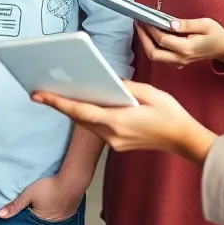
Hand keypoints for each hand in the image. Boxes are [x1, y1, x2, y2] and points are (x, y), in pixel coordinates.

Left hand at [0, 173, 86, 222]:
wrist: (73, 178)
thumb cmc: (49, 186)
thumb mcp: (28, 194)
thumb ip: (15, 204)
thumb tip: (0, 215)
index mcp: (42, 220)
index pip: (30, 221)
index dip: (25, 216)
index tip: (21, 212)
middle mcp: (55, 221)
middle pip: (41, 218)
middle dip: (36, 213)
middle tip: (33, 206)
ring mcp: (66, 215)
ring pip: (53, 213)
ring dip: (48, 208)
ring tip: (44, 202)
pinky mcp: (73, 207)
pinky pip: (62, 209)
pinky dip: (57, 205)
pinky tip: (56, 198)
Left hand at [33, 82, 215, 164]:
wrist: (185, 141)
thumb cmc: (171, 115)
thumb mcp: (149, 93)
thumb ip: (124, 87)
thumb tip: (106, 80)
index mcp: (118, 121)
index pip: (81, 111)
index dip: (58, 102)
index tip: (39, 94)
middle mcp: (112, 135)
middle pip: (78, 118)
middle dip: (58, 104)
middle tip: (38, 91)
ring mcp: (114, 142)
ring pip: (85, 124)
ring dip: (70, 110)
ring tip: (54, 95)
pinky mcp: (118, 144)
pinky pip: (95, 128)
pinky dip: (85, 116)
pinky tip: (80, 105)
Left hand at [136, 19, 223, 68]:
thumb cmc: (216, 35)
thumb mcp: (205, 24)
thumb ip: (187, 24)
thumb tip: (170, 24)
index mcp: (187, 49)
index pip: (162, 40)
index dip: (151, 29)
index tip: (145, 18)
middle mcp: (180, 58)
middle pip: (153, 53)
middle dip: (143, 38)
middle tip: (138, 23)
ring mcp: (178, 62)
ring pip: (155, 56)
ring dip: (146, 42)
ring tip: (142, 27)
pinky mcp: (177, 62)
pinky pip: (160, 57)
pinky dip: (152, 46)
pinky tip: (150, 34)